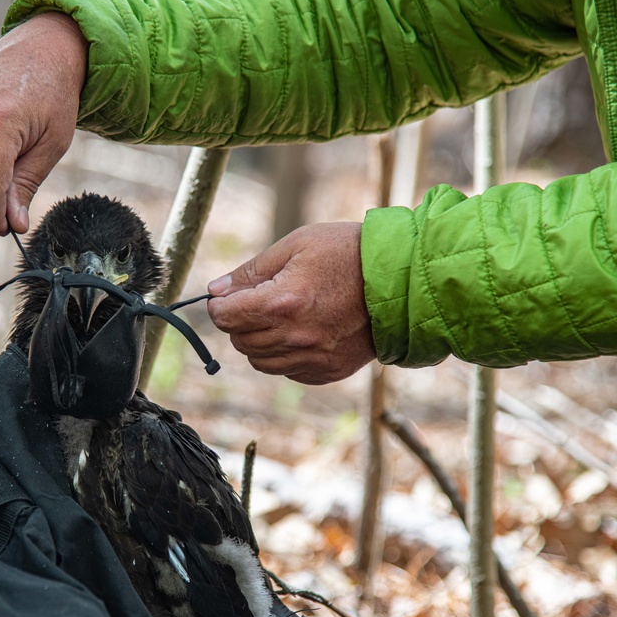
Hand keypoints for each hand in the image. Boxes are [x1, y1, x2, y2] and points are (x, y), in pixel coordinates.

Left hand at [206, 222, 375, 384]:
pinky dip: (285, 355)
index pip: (225, 317)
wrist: (400, 280)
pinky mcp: (329, 371)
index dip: (220, 305)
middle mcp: (295, 337)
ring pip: (260, 361)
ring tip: (280, 316)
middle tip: (257, 301)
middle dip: (239, 321)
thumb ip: (251, 271)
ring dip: (259, 341)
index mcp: (282, 303)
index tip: (227, 297)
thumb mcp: (296, 245)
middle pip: (239, 341)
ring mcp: (314, 358)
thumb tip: (215, 291)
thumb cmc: (348, 253)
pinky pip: (288, 371)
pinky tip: (301, 331)